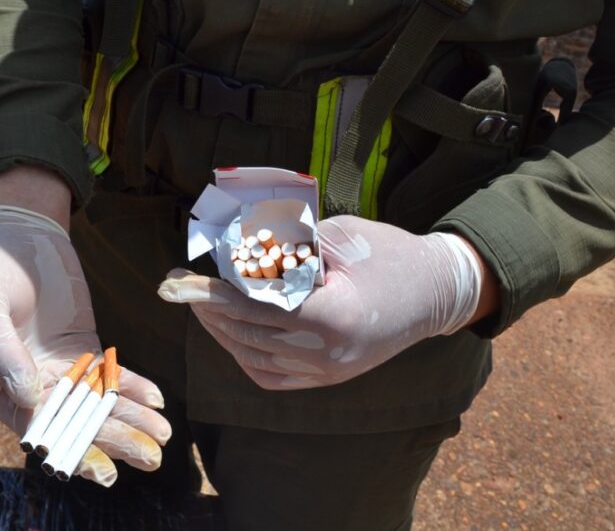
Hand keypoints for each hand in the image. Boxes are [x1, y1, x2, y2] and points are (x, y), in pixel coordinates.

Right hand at [0, 203, 171, 485]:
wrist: (15, 234)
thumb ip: (3, 353)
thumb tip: (29, 397)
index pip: (35, 428)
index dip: (69, 450)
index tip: (102, 469)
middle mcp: (26, 386)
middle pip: (73, 421)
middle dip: (113, 440)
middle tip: (150, 457)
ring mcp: (57, 368)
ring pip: (95, 402)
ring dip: (129, 419)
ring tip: (162, 435)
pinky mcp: (81, 348)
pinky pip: (107, 374)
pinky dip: (132, 386)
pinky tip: (156, 399)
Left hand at [157, 215, 483, 388]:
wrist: (436, 292)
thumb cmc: (389, 253)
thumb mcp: (337, 236)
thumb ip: (286, 245)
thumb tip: (234, 249)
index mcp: (331, 317)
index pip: (256, 308)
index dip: (214, 294)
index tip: (182, 281)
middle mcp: (327, 354)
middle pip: (249, 335)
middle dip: (208, 310)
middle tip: (178, 287)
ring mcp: (328, 373)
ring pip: (255, 358)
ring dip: (221, 332)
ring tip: (200, 304)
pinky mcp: (330, 378)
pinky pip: (273, 376)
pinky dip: (244, 356)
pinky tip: (228, 332)